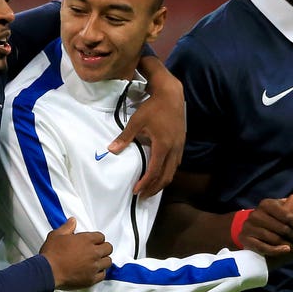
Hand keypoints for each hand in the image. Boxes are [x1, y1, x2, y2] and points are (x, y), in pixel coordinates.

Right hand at [40, 217, 112, 288]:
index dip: (97, 239)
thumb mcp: (56, 235)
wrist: (48, 272)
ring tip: (97, 261)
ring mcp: (93, 266)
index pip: (101, 237)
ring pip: (108, 261)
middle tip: (96, 250)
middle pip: (108, 248)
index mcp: (86, 240)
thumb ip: (67, 227)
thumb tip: (72, 221)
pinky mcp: (91, 279)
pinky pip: (103, 275)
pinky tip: (94, 271)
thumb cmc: (51, 254)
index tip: (93, 242)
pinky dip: (100, 273)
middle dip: (103, 248)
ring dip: (103, 260)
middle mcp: (93, 252)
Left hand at [108, 61, 184, 197]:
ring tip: (151, 189)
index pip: (154, 171)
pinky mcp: (181, 143)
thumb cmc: (153, 107)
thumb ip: (124, 137)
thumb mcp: (136, 122)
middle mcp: (173, 149)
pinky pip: (176, 164)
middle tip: (143, 196)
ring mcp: (179, 146)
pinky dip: (168, 172)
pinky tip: (161, 173)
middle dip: (154, 188)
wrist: (171, 95)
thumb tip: (111, 150)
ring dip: (162, 182)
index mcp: (162, 145)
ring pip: (172, 171)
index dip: (145, 183)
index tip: (136, 191)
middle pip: (165, 176)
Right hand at [238, 192, 292, 268]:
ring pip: (274, 238)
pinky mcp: (244, 238)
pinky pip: (263, 247)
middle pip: (282, 227)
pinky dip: (277, 250)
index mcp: (267, 204)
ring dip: (291, 246)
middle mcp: (256, 213)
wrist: (255, 236)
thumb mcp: (287, 215)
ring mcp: (248, 226)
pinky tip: (286, 250)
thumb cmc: (276, 224)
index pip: (287, 214)